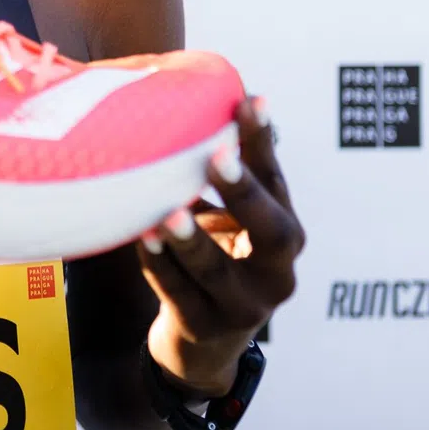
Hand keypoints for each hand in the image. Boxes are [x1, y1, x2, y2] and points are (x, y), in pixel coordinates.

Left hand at [138, 96, 302, 395]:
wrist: (204, 339)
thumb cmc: (217, 255)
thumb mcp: (231, 218)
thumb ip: (224, 172)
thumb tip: (199, 91)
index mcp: (286, 233)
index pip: (276, 180)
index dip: (263, 141)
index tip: (250, 101)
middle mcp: (277, 272)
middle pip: (272, 231)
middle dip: (243, 191)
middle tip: (216, 156)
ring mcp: (246, 307)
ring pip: (218, 269)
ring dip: (191, 239)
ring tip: (168, 211)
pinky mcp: (206, 328)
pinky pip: (180, 295)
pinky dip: (161, 267)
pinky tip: (143, 239)